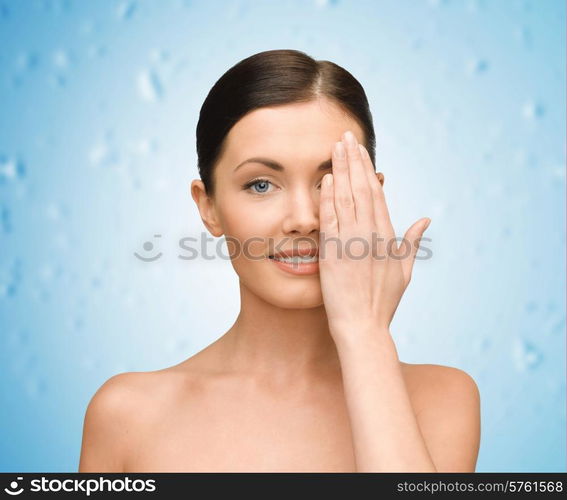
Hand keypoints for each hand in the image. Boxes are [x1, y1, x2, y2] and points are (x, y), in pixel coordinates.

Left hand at [318, 130, 430, 341]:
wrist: (363, 327)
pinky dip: (329, 198)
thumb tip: (424, 219)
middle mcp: (371, 234)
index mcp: (388, 236)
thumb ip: (412, 241)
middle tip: (346, 136)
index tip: (360, 151)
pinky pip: (331, 220)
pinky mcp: (333, 253)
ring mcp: (352, 242)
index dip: (368, 170)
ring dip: (341, 171)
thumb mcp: (404, 270)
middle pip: (362, 189)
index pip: (376, 194)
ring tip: (335, 148)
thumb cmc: (383, 302)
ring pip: (347, 198)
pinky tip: (326, 179)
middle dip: (353, 160)